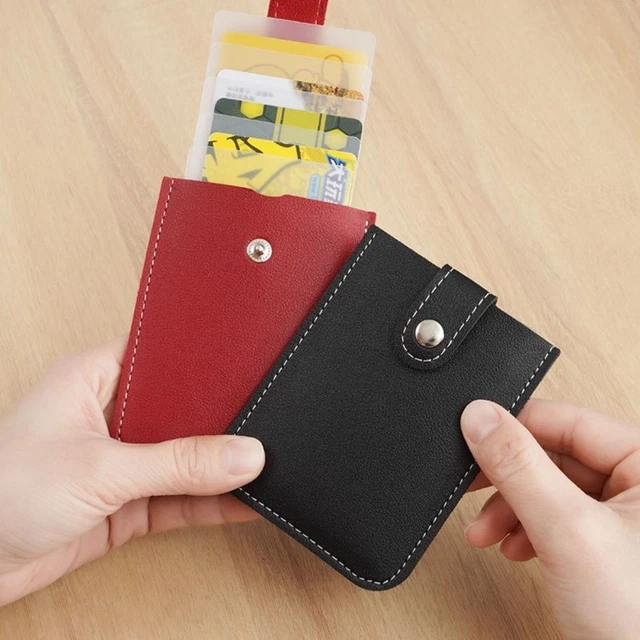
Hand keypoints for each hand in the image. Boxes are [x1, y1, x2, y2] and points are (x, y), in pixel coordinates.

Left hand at [0, 338, 264, 605]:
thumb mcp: (101, 469)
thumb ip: (177, 464)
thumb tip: (243, 456)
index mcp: (98, 376)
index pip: (167, 355)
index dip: (207, 359)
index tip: (250, 365)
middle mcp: (114, 413)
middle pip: (183, 408)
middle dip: (223, 417)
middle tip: (269, 418)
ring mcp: (123, 459)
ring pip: (185, 456)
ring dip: (220, 466)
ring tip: (269, 464)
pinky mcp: (127, 501)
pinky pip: (180, 497)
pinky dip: (210, 503)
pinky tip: (244, 502)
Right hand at [461, 399, 639, 639]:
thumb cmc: (639, 624)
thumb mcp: (567, 531)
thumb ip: (519, 467)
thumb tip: (480, 416)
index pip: (569, 421)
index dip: (516, 428)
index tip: (474, 434)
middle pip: (555, 456)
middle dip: (508, 480)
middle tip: (472, 486)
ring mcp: (626, 520)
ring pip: (552, 489)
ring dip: (511, 508)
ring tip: (487, 533)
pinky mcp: (608, 547)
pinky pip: (558, 519)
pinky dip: (527, 530)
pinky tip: (511, 546)